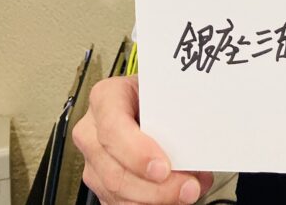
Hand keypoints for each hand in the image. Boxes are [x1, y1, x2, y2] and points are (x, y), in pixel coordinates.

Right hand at [72, 75, 213, 204]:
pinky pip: (120, 204)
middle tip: (188, 187)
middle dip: (156, 188)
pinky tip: (172, 198)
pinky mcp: (101, 184)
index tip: (164, 167)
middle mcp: (92, 132)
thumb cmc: (152, 94)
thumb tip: (193, 147)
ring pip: (117, 194)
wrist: (146, 100)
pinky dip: (150, 204)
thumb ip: (171, 115)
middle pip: (115, 172)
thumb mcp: (161, 91)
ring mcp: (94, 162)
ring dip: (156, 200)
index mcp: (105, 98)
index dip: (138, 153)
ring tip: (187, 193)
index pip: (113, 129)